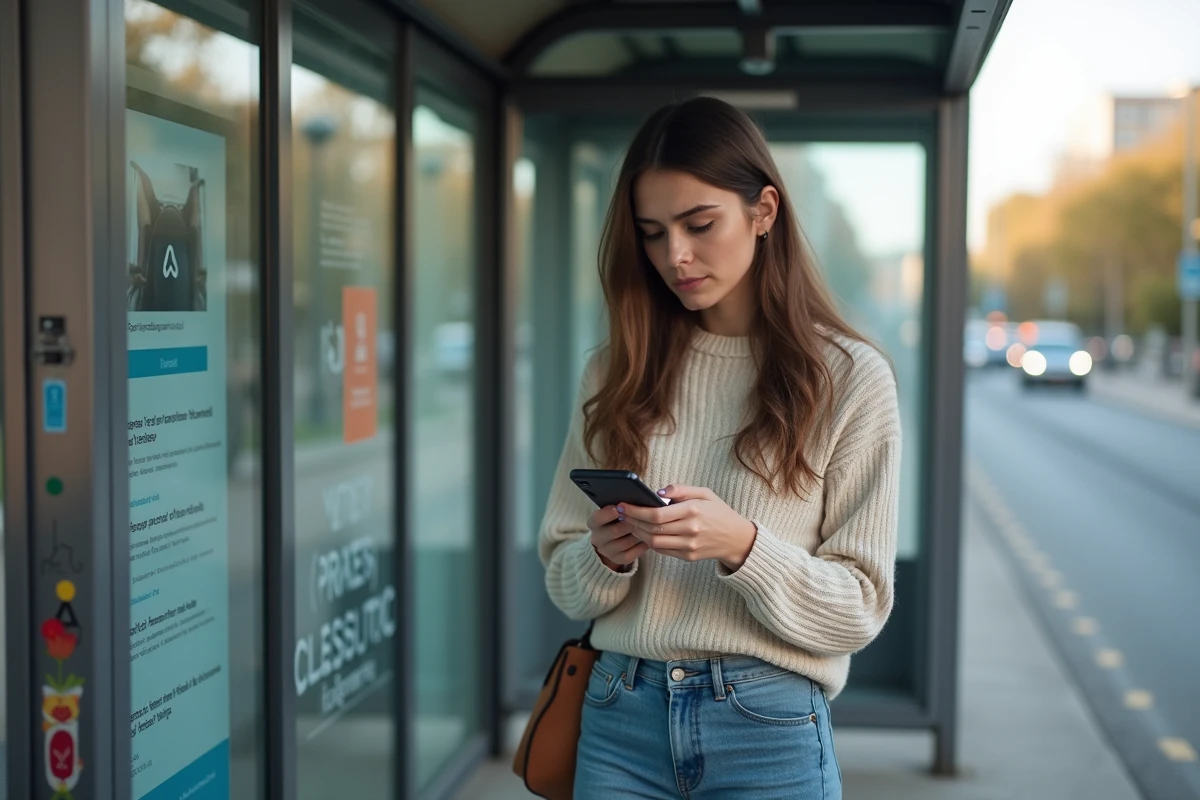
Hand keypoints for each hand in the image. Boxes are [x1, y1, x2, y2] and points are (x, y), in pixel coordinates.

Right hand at [587, 505, 648, 571]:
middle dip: (629, 524)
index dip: (608, 514)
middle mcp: (597, 538)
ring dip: (638, 535)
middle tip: (642, 518)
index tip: (619, 508)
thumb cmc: (615, 519)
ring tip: (648, 528)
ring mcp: (606, 551)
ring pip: (624, 543)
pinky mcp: (617, 559)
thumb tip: (631, 503)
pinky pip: (630, 555)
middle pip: (614, 531)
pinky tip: (648, 540)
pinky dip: (640, 547)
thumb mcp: (612, 512)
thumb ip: (619, 508)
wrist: (611, 540)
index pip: (598, 518)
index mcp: (593, 523)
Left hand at [619, 485, 757, 571]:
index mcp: (693, 511)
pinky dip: (648, 541)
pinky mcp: (688, 557)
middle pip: (651, 528)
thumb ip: (681, 489)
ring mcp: (689, 546)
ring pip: (653, 542)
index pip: (656, 514)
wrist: (737, 538)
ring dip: (637, 532)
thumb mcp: (705, 493)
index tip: (623, 505)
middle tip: (620, 513)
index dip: (635, 511)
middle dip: (631, 520)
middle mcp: (690, 530)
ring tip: (628, 522)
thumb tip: (658, 492)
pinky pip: (662, 550)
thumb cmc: (718, 512)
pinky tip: (642, 532)